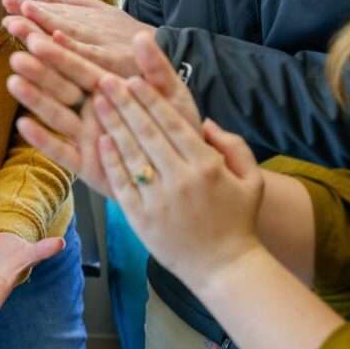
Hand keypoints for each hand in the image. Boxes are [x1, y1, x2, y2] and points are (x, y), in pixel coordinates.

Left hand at [2, 0, 155, 77]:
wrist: (164, 52)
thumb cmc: (124, 35)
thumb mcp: (96, 15)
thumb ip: (64, 4)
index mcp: (82, 19)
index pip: (51, 13)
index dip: (28, 8)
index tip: (6, 1)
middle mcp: (89, 29)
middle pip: (57, 22)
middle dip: (32, 16)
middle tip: (9, 10)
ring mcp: (100, 45)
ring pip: (69, 36)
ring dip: (44, 28)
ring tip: (19, 23)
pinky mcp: (112, 61)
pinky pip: (91, 55)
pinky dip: (75, 47)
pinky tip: (57, 39)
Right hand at [7, 31, 200, 197]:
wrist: (181, 171)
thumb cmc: (176, 128)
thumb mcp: (172, 94)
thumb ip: (155, 67)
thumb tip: (141, 36)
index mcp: (111, 89)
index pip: (82, 66)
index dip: (62, 53)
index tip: (40, 36)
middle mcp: (93, 110)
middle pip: (62, 87)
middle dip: (40, 72)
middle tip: (17, 56)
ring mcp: (86, 136)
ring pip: (57, 114)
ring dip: (35, 98)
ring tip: (14, 81)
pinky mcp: (84, 163)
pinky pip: (60, 150)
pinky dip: (43, 139)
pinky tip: (23, 125)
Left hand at [93, 69, 264, 293]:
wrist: (224, 268)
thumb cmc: (238, 221)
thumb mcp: (252, 180)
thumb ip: (234, 146)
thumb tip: (206, 123)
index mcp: (207, 167)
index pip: (173, 125)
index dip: (151, 101)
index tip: (134, 80)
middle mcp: (181, 180)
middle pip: (147, 133)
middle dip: (125, 104)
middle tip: (106, 81)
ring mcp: (159, 200)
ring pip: (131, 154)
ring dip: (112, 125)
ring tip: (97, 103)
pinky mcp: (141, 218)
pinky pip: (122, 183)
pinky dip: (110, 160)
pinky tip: (99, 140)